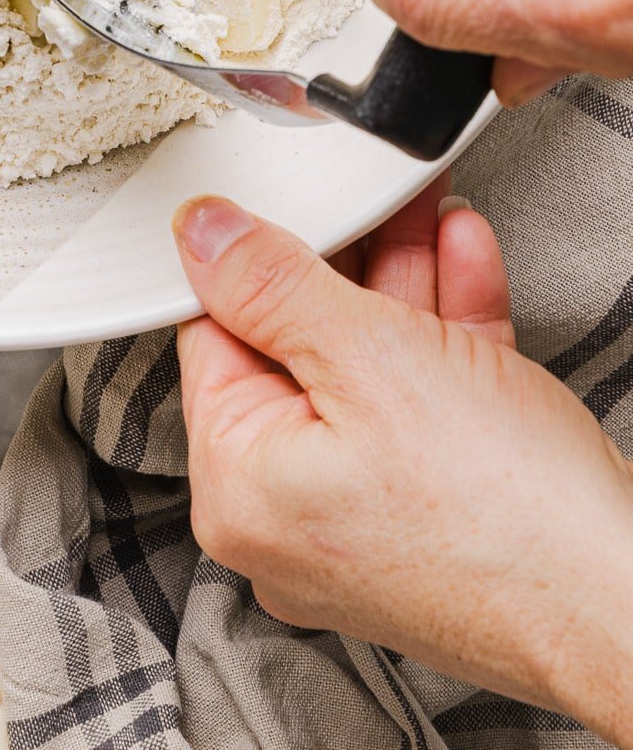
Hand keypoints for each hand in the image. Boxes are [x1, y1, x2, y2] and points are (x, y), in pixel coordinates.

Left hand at [174, 182, 632, 744]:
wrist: (625, 602)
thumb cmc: (503, 515)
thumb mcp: (367, 356)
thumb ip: (272, 283)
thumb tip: (204, 234)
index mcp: (240, 489)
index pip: (216, 337)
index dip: (249, 257)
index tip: (285, 202)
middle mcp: (290, 515)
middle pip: (298, 346)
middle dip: (345, 257)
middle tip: (367, 194)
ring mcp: (365, 515)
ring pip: (370, 366)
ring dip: (402, 277)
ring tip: (422, 206)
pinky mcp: (434, 511)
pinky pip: (423, 400)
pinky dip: (444, 328)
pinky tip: (462, 258)